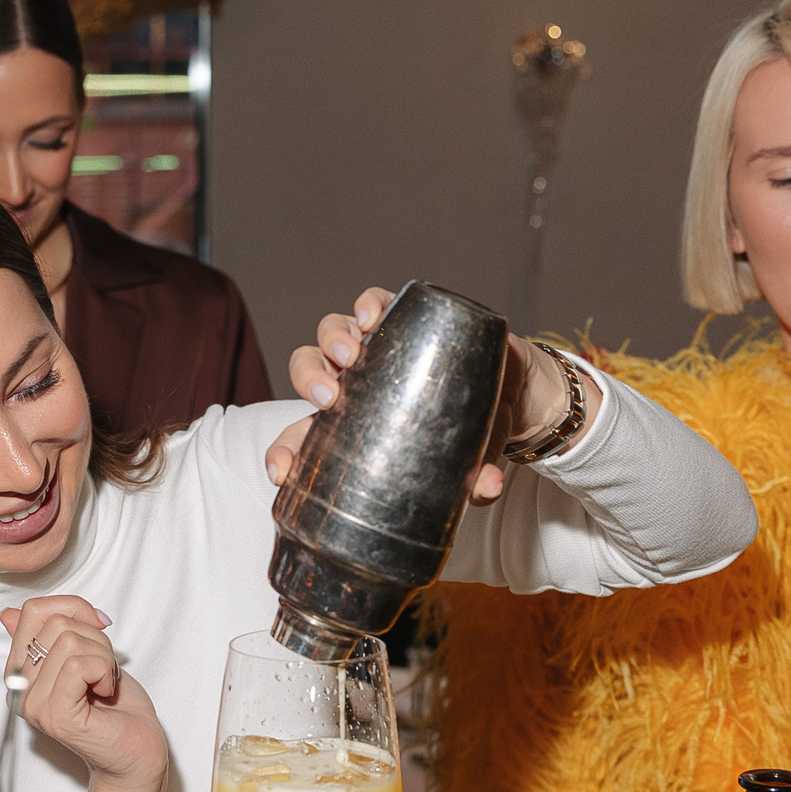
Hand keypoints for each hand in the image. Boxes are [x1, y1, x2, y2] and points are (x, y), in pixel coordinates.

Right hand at [0, 594, 169, 791]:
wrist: (137, 753)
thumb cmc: (117, 708)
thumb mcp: (83, 655)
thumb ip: (48, 634)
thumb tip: (10, 613)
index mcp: (21, 671)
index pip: (33, 611)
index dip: (74, 608)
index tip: (97, 628)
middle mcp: (21, 689)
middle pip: (55, 623)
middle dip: (94, 638)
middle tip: (103, 669)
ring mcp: (35, 705)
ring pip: (70, 642)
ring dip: (103, 657)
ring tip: (104, 683)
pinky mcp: (56, 717)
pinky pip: (80, 665)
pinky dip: (105, 671)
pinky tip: (106, 692)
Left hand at [266, 288, 602, 502]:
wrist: (509, 388)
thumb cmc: (468, 434)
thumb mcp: (467, 464)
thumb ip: (472, 483)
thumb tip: (490, 489)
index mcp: (348, 424)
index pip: (303, 437)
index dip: (286, 453)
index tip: (281, 473)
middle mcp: (353, 380)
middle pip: (309, 371)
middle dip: (308, 380)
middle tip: (329, 398)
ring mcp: (376, 345)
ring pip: (334, 331)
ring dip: (333, 339)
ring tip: (350, 355)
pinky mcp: (406, 317)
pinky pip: (377, 302)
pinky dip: (369, 304)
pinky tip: (372, 316)